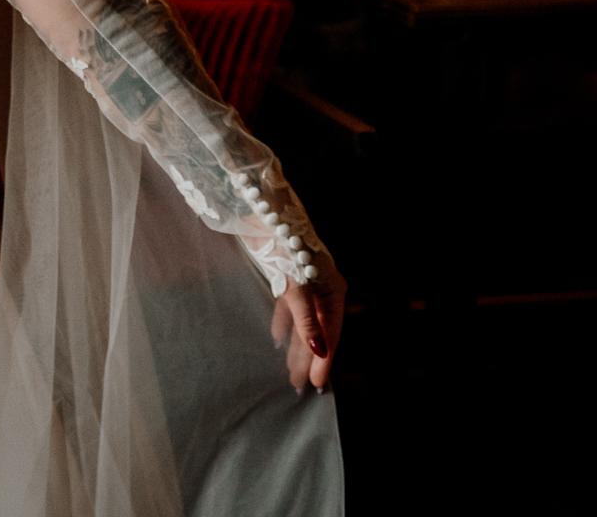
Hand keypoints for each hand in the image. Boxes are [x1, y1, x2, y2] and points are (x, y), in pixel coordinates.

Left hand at [282, 258, 346, 391]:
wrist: (264, 211)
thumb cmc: (284, 247)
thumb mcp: (296, 286)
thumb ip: (306, 319)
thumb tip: (319, 349)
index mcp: (333, 292)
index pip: (330, 335)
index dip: (323, 361)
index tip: (316, 385)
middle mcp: (324, 290)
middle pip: (317, 331)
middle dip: (308, 358)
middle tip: (298, 384)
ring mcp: (306, 284)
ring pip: (303, 322)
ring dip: (296, 345)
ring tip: (289, 370)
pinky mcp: (288, 278)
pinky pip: (290, 309)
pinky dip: (284, 325)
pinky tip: (278, 340)